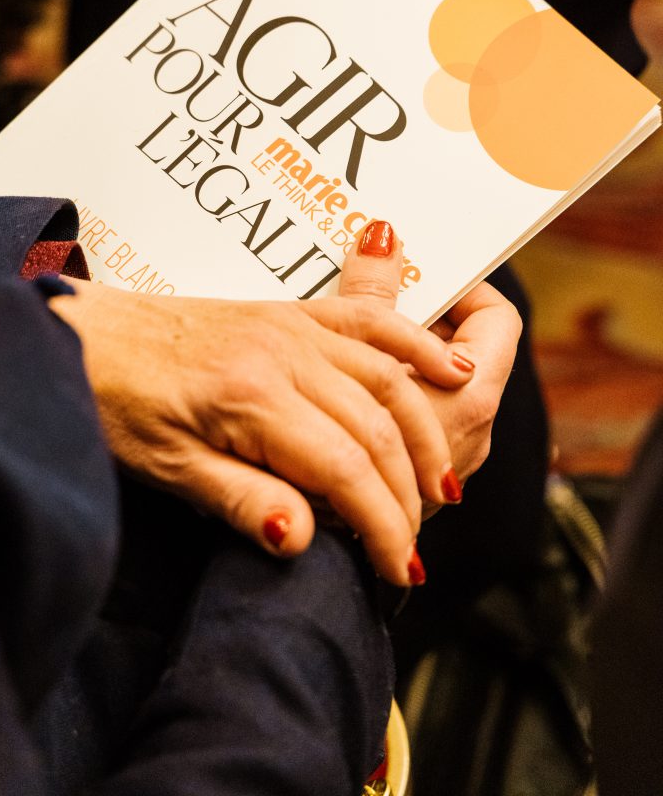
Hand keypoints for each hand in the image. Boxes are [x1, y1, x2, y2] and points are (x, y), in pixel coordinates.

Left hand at [49, 224, 472, 585]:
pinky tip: (451, 365)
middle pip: (378, 426)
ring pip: (388, 375)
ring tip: (443, 484)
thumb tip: (303, 540)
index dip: (383, 526)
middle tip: (417, 545)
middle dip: (409, 493)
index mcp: (251, 398)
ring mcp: (292, 325)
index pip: (346, 470)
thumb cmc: (116, 403)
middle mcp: (284, 353)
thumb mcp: (166, 469)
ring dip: (426, 430)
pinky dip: (416, 342)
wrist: (85, 333)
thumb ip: (239, 501)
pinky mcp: (291, 310)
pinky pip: (370, 319)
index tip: (401, 570)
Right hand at [338, 247, 522, 507]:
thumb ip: (369, 297)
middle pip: (466, 354)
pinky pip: (423, 422)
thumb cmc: (325, 459)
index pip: (498, 320)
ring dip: (407, 361)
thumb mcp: (348, 357)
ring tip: (357, 338)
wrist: (305, 565)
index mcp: (469, 398)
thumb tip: (384, 236)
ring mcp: (450, 462)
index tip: (424, 276)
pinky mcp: (420, 484)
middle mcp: (473, 433)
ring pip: (441, 390)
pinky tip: (348, 388)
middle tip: (380, 296)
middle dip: (427, 320)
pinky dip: (396, 397)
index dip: (466, 288)